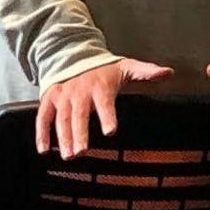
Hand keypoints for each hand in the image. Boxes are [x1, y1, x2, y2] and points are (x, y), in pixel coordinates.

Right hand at [36, 57, 173, 158]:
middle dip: (80, 133)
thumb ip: (146, 72)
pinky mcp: (49, 99)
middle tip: (82, 152)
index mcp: (100, 86)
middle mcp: (80, 92)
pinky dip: (42, 133)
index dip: (107, 116)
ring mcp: (63, 96)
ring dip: (63, 137)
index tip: (110, 131)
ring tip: (68, 155)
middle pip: (79, 114)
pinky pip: (43, 117)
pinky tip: (44, 150)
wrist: (72, 54)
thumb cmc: (104, 69)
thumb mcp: (125, 66)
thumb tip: (168, 72)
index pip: (104, 102)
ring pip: (61, 118)